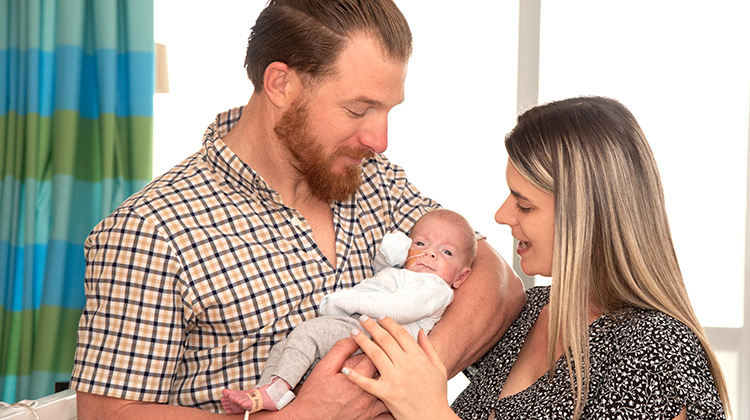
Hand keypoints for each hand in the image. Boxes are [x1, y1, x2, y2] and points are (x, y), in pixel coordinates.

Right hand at [284, 336, 387, 419]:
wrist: (308, 419)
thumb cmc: (315, 394)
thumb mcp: (324, 367)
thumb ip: (341, 350)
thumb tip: (355, 337)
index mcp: (356, 380)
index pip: (376, 355)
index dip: (377, 344)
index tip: (376, 339)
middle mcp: (366, 395)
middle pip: (386, 372)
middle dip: (386, 360)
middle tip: (385, 352)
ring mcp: (369, 409)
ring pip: (390, 390)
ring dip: (390, 380)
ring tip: (389, 371)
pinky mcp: (369, 419)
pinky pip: (388, 412)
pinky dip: (391, 402)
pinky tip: (392, 394)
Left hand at [343, 316, 458, 419]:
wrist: (433, 418)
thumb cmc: (437, 395)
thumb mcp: (439, 368)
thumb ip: (429, 348)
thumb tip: (420, 331)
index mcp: (418, 357)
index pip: (400, 334)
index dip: (388, 323)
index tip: (380, 317)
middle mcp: (406, 365)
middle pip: (385, 340)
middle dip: (372, 327)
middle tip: (362, 318)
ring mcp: (395, 379)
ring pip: (375, 355)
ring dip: (362, 341)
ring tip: (354, 333)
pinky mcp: (386, 394)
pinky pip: (367, 383)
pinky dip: (355, 376)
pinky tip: (345, 369)